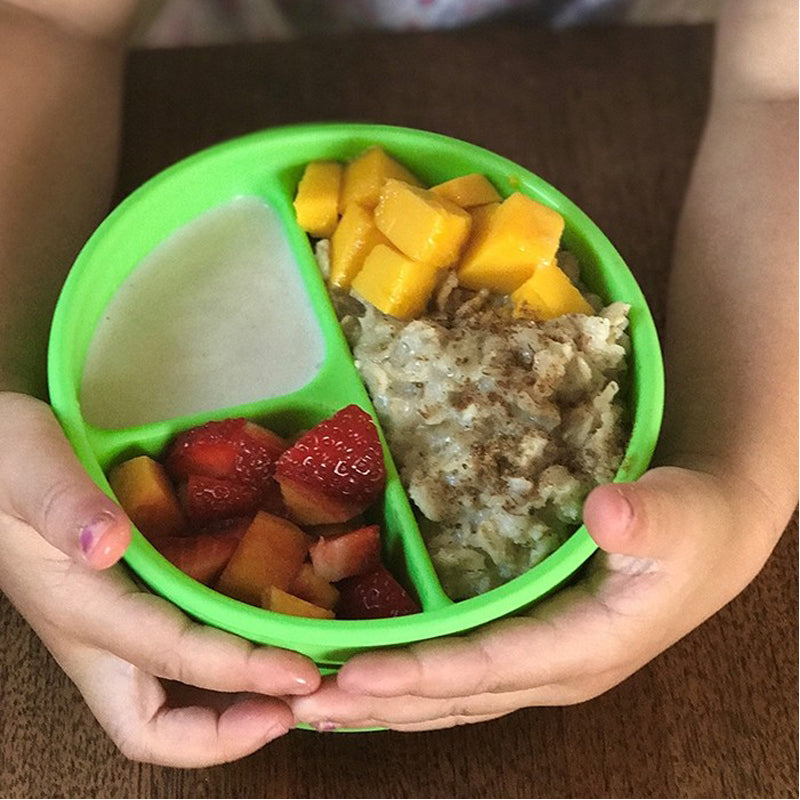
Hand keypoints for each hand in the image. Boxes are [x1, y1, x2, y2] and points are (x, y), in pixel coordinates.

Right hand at [0, 393, 319, 765]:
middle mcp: (99, 635)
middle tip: (300, 705)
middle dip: (231, 733)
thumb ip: (63, 502)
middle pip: (158, 728)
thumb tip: (107, 542)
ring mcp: (115, 628)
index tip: (300, 671)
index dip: (237, 672)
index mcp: (80, 606)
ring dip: (237, 708)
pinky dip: (229, 666)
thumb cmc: (6, 457)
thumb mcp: (27, 462)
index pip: (168, 657)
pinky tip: (273, 637)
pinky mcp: (131, 608)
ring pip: (173, 702)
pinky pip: (182, 660)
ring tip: (301, 689)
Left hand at [291, 464, 780, 730]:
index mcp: (586, 646)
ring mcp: (542, 667)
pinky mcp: (530, 651)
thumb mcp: (680, 516)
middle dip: (381, 700)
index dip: (421, 673)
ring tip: (319, 705)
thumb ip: (646, 519)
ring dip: (387, 703)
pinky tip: (374, 687)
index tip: (355, 674)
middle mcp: (556, 671)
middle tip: (305, 701)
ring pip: (453, 698)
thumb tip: (606, 511)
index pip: (489, 667)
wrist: (704, 540)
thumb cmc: (691, 526)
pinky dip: (414, 687)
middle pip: (456, 696)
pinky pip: (463, 681)